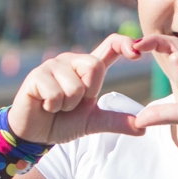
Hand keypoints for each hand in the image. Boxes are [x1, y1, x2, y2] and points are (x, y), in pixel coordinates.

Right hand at [7, 34, 143, 144]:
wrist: (34, 133)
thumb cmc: (62, 122)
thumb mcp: (93, 123)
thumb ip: (116, 122)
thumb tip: (143, 128)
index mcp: (88, 68)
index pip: (110, 46)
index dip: (124, 44)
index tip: (136, 52)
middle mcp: (71, 61)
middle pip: (94, 66)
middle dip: (86, 93)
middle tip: (71, 103)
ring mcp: (52, 66)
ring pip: (75, 85)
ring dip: (68, 105)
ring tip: (56, 105)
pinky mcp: (36, 75)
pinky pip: (56, 92)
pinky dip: (53, 106)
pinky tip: (44, 105)